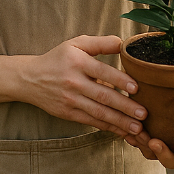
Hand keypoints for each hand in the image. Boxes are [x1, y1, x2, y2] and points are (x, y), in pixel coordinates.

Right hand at [18, 35, 146, 137]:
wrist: (30, 78)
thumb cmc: (58, 59)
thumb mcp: (75, 44)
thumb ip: (100, 43)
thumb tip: (122, 43)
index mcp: (77, 62)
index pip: (102, 71)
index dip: (119, 80)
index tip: (136, 87)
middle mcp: (73, 81)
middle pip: (102, 96)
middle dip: (124, 106)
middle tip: (143, 113)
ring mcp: (70, 99)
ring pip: (98, 112)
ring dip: (119, 121)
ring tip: (137, 127)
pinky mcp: (68, 113)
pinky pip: (91, 121)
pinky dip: (107, 126)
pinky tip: (121, 130)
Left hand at [123, 85, 173, 167]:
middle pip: (173, 161)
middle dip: (163, 154)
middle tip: (153, 141)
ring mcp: (166, 143)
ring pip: (153, 154)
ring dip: (144, 146)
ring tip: (136, 131)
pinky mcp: (150, 135)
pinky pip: (140, 144)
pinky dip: (134, 139)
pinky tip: (127, 129)